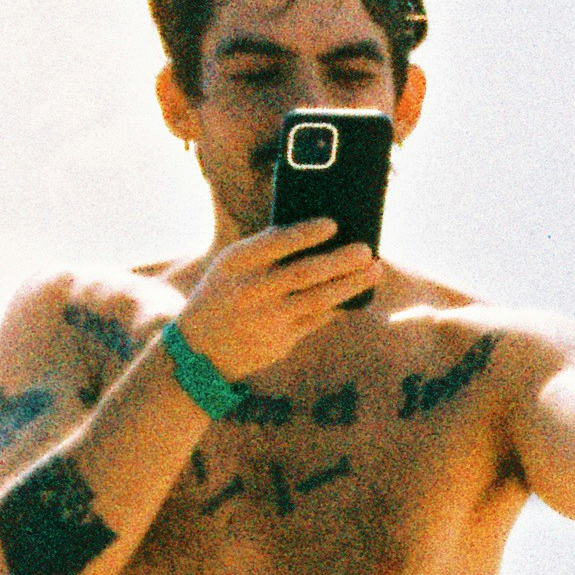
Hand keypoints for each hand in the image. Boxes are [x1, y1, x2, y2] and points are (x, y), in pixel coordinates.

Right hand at [173, 219, 377, 380]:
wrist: (199, 351)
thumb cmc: (224, 294)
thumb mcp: (231, 266)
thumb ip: (265, 248)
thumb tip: (316, 230)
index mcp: (238, 263)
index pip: (277, 243)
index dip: (307, 233)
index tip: (334, 224)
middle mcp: (253, 291)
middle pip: (305, 273)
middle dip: (340, 261)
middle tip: (367, 249)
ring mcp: (268, 320)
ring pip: (318, 299)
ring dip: (351, 284)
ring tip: (375, 270)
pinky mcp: (281, 343)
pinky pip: (317, 320)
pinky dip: (338, 306)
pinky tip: (355, 294)